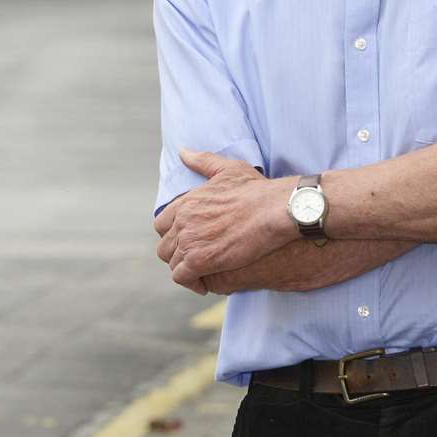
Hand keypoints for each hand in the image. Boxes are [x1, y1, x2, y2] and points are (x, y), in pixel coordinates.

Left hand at [154, 150, 289, 293]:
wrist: (274, 210)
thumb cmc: (256, 191)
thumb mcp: (227, 169)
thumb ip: (202, 162)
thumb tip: (183, 152)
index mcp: (185, 202)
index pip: (162, 225)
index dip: (173, 236)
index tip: (188, 242)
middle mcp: (182, 221)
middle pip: (165, 247)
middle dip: (178, 255)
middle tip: (196, 260)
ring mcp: (189, 241)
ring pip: (173, 264)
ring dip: (186, 270)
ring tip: (202, 274)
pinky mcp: (199, 260)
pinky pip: (183, 277)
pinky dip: (192, 283)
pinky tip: (205, 283)